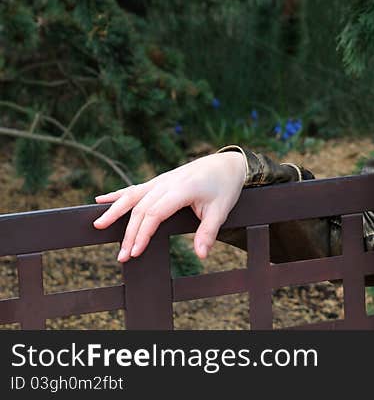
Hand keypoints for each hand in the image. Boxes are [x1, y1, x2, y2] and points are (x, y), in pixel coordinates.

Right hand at [93, 151, 246, 261]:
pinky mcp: (160, 180)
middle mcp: (167, 183)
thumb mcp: (221, 210)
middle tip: (121, 256)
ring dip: (115, 212)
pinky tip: (100, 200)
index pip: (155, 214)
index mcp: (182, 189)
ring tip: (98, 227)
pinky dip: (118, 194)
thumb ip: (208, 232)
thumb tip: (201, 255)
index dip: (143, 234)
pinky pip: (136, 188)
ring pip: (133, 196)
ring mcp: (162, 180)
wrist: (227, 163)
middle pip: (141, 209)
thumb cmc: (225, 186)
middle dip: (129, 234)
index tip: (135, 252)